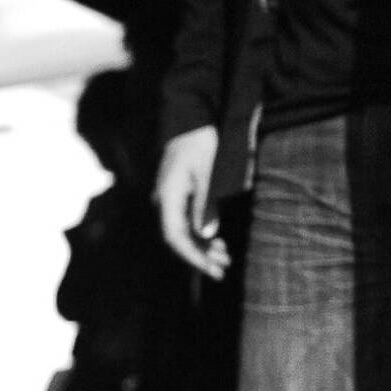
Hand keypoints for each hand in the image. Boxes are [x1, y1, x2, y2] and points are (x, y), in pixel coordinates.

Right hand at [154, 125, 228, 279]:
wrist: (191, 121)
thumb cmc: (201, 144)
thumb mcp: (208, 174)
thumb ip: (206, 204)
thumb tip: (206, 236)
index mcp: (168, 197)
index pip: (175, 237)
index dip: (193, 256)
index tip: (212, 269)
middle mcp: (164, 201)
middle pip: (178, 238)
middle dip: (200, 256)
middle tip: (224, 269)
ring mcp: (169, 199)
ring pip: (183, 231)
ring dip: (202, 246)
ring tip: (225, 257)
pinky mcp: (177, 195)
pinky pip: (185, 221)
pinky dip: (200, 233)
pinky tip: (216, 240)